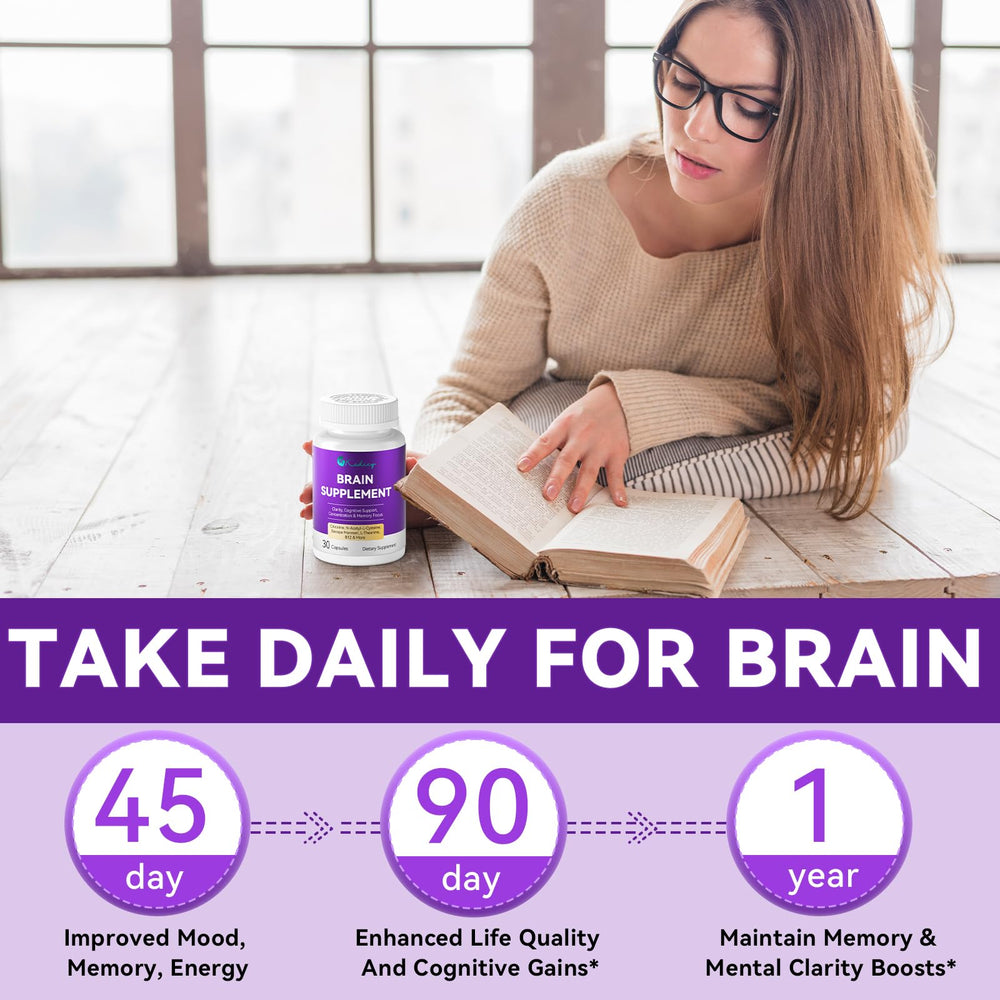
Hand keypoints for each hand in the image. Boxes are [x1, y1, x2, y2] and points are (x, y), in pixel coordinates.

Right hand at [299, 444, 432, 526]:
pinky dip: (329, 521)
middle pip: (332, 479)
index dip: (324, 448)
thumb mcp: (426, 468)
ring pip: (335, 499)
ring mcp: (366, 497)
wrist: (444, 498)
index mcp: (374, 458)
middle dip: (314, 485)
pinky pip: (346, 517)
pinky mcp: (371, 516)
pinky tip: (315, 524)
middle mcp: (365, 477)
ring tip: (306, 514)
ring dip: (317, 504)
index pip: (346, 449)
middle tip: (304, 495)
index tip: (306, 446)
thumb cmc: (433, 476)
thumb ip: (417, 467)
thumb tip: (411, 462)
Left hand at [516, 382, 628, 512]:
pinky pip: (616, 474)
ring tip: (573, 507)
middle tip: (548, 495)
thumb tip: (527, 467)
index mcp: (564, 426)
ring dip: (581, 490)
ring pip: (589, 471)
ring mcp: (600, 445)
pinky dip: (618, 489)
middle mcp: (582, 436)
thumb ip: (551, 441)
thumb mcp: (564, 420)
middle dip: (557, 478)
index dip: (533, 454)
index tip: (522, 467)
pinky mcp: (617, 453)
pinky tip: (619, 502)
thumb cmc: (583, 416)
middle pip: (567, 459)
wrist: (617, 401)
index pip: (545, 441)